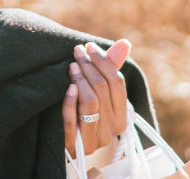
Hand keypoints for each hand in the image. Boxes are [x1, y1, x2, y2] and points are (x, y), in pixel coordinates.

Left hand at [63, 39, 131, 161]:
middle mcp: (111, 131)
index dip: (104, 62)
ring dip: (79, 79)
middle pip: (103, 90)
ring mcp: (94, 140)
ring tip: (71, 66)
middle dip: (89, 66)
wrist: (65, 145)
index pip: (117, 83)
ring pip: (90, 103)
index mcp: (122, 118)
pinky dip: (70, 101)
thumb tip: (124, 43)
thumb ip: (110, 69)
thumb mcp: (99, 94)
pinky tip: (68, 87)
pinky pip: (72, 120)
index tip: (89, 46)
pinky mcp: (75, 145)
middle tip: (77, 51)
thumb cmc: (84, 114)